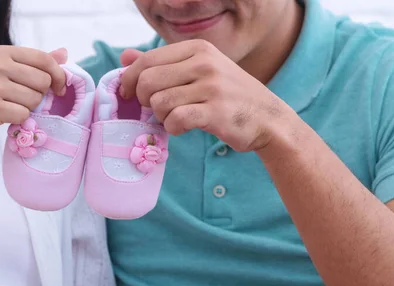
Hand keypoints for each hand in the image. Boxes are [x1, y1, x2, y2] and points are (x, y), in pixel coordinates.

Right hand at [0, 46, 67, 146]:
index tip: (59, 88)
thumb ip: (35, 63)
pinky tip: (3, 116)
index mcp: (2, 52)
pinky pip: (24, 114)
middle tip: (22, 100)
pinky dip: (18, 120)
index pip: (44, 59)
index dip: (58, 75)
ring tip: (9, 107)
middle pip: (43, 82)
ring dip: (28, 109)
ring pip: (35, 100)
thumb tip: (64, 53)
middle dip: (40, 96)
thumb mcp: (4, 71)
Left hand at [120, 40, 292, 152]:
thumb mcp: (200, 70)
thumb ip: (162, 63)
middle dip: (144, 101)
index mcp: (197, 48)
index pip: (146, 60)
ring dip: (161, 117)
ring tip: (174, 119)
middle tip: (157, 110)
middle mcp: (204, 63)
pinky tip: (183, 128)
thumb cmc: (229, 96)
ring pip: (159, 103)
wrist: (269, 118)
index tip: (128, 95)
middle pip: (148, 82)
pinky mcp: (216, 112)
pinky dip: (173, 128)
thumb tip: (125, 57)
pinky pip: (176, 120)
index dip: (129, 80)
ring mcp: (211, 87)